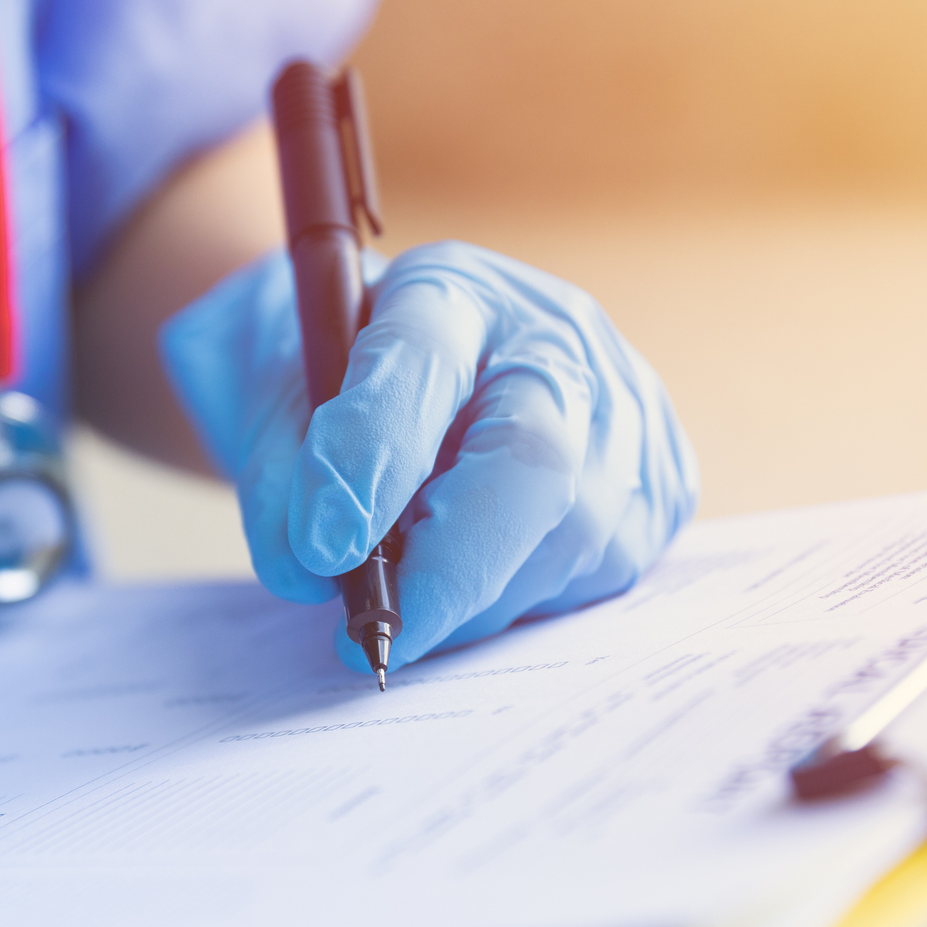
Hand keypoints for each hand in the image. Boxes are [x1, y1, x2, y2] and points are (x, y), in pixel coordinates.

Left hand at [162, 240, 697, 671]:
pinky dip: (520, 602)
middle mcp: (558, 338)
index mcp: (450, 289)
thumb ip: (276, 473)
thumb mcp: (266, 395)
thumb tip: (307, 569)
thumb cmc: (330, 378)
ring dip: (476, 602)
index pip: (422, 361)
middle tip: (374, 637)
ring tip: (409, 600)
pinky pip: (600, 574)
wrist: (404, 370)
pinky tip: (473, 582)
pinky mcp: (660, 485)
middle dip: (450, 566)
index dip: (373, 457)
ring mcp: (625, 411)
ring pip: (570, 538)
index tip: (321, 545)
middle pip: (535, 459)